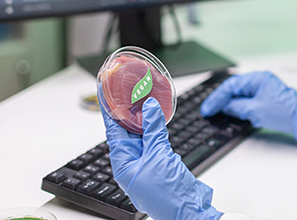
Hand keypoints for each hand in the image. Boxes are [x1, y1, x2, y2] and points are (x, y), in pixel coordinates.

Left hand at [102, 97, 221, 219]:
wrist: (189, 210)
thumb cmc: (167, 194)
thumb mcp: (158, 155)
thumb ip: (153, 129)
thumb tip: (148, 107)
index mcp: (123, 164)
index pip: (113, 131)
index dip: (110, 111)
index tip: (107, 93)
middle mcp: (132, 163)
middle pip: (126, 132)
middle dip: (128, 111)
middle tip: (128, 89)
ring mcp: (146, 164)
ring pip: (142, 136)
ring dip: (143, 119)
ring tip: (143, 98)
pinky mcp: (160, 164)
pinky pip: (154, 142)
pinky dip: (156, 129)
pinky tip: (158, 117)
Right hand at [200, 71, 296, 142]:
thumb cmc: (283, 112)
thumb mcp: (254, 110)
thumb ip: (236, 107)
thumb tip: (224, 107)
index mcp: (257, 78)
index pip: (230, 86)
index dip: (216, 99)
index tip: (207, 109)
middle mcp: (259, 80)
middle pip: (233, 88)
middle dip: (220, 99)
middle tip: (208, 110)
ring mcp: (263, 87)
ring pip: (239, 93)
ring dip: (228, 102)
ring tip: (216, 111)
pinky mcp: (265, 96)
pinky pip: (247, 98)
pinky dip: (237, 104)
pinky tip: (231, 111)